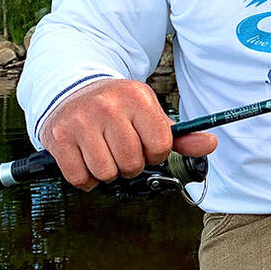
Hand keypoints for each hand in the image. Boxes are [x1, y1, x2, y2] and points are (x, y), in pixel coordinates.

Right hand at [41, 78, 216, 189]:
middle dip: (131, 165)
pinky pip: (80, 178)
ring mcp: (80, 121)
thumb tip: (212, 144)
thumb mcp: (149, 113)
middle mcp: (108, 106)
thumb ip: (181, 135)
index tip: (145, 145)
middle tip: (122, 150)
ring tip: (104, 153)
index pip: (160, 146)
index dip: (155, 153)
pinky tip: (86, 159)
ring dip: (108, 173)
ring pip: (107, 173)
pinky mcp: (58, 137)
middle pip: (132, 163)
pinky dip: (86, 178)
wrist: (71, 91)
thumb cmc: (118, 109)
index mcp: (137, 97)